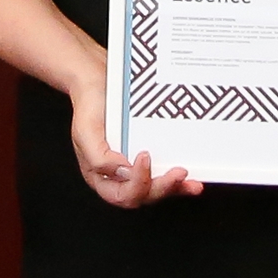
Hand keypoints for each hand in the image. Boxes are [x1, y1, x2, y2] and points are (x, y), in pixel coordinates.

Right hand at [65, 54, 200, 209]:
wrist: (99, 82)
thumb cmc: (90, 106)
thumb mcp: (86, 131)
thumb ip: (99, 157)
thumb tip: (123, 171)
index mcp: (100, 176)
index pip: (121, 194)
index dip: (137, 182)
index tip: (144, 156)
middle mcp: (119, 177)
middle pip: (143, 195)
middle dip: (163, 187)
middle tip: (178, 173)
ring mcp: (136, 169)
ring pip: (156, 190)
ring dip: (175, 188)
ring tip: (192, 183)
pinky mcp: (150, 159)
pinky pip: (164, 174)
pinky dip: (179, 180)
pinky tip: (192, 178)